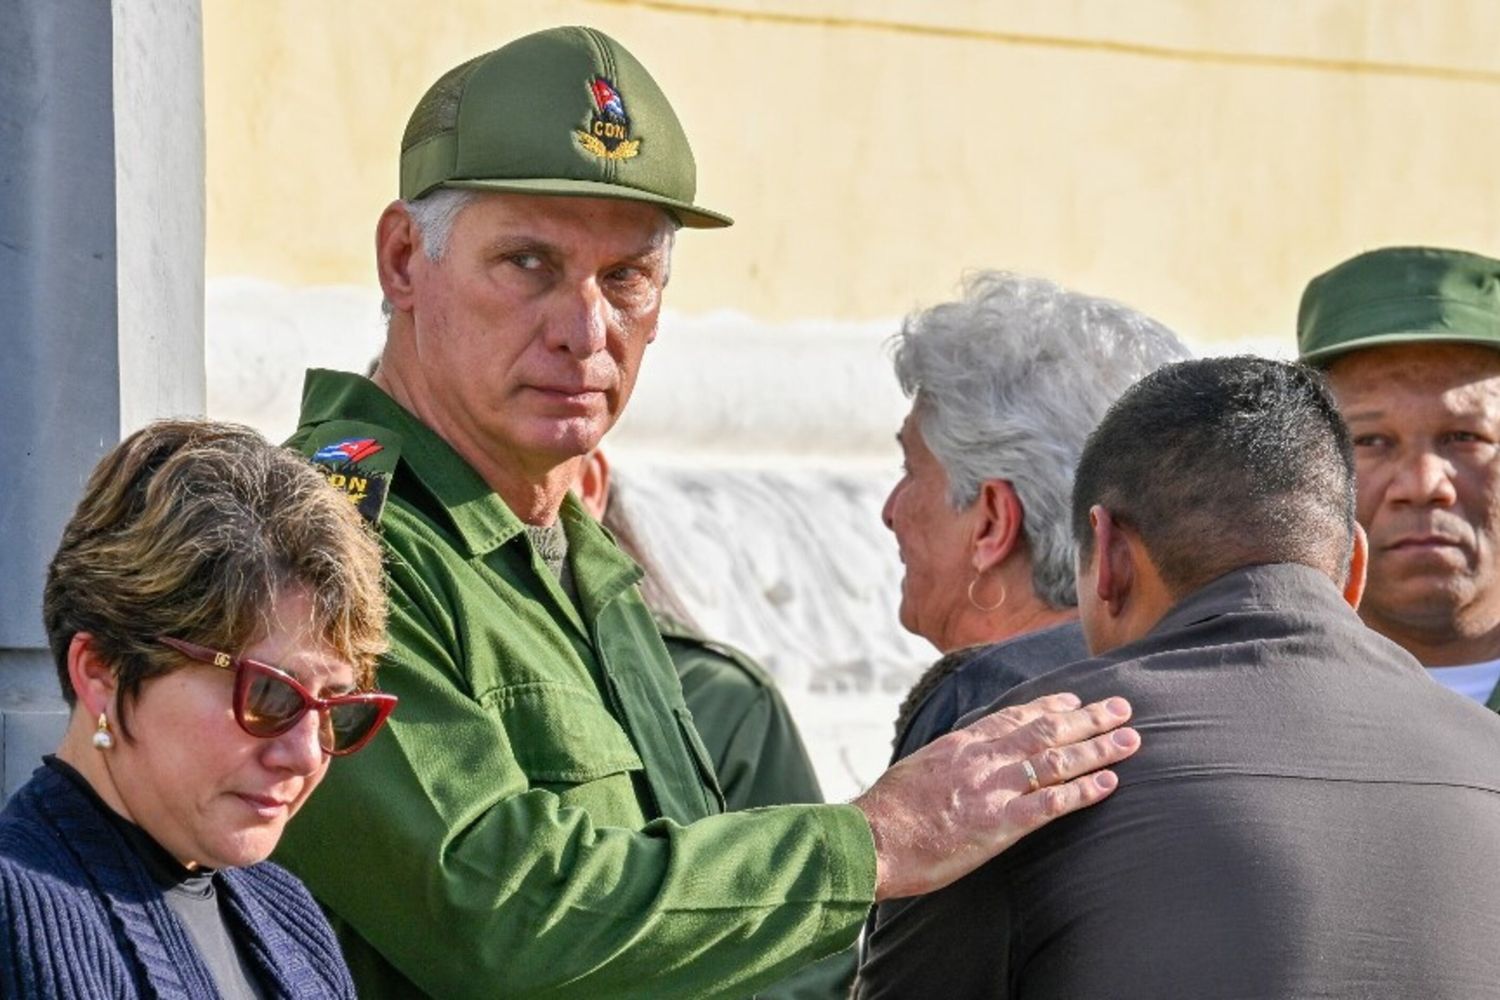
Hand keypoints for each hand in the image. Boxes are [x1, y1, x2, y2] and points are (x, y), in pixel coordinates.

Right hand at [853, 693, 1137, 900]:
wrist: (871, 838)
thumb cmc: (886, 812)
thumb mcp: (916, 770)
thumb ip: (946, 761)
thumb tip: (958, 759)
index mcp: (961, 744)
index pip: (1014, 717)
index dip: (1050, 706)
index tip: (1075, 699)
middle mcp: (983, 759)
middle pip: (1046, 731)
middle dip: (1088, 719)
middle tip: (1122, 708)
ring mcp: (994, 789)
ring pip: (1057, 760)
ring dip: (1099, 748)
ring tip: (1131, 740)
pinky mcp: (1000, 824)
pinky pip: (1052, 803)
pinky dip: (1084, 790)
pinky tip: (1109, 783)